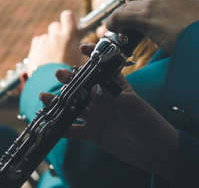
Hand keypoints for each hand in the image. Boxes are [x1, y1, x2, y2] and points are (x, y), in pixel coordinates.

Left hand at [26, 10, 83, 70]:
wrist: (51, 84)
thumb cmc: (69, 74)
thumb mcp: (79, 59)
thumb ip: (77, 47)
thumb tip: (76, 41)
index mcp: (68, 37)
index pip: (68, 16)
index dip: (69, 19)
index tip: (70, 27)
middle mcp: (55, 37)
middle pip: (55, 25)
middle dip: (57, 33)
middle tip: (61, 44)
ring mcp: (43, 43)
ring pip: (45, 36)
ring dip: (48, 42)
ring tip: (51, 55)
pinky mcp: (34, 50)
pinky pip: (37, 41)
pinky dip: (40, 46)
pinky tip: (44, 56)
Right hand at [43, 60, 178, 179]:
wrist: (154, 149)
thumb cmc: (148, 121)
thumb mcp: (131, 105)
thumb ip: (111, 97)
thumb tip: (93, 89)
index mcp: (115, 86)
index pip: (101, 68)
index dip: (92, 58)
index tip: (82, 49)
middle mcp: (103, 98)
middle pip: (82, 86)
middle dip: (70, 80)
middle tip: (60, 75)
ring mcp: (97, 115)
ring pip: (73, 107)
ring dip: (59, 102)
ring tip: (44, 97)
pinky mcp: (93, 133)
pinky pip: (74, 130)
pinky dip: (62, 128)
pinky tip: (50, 124)